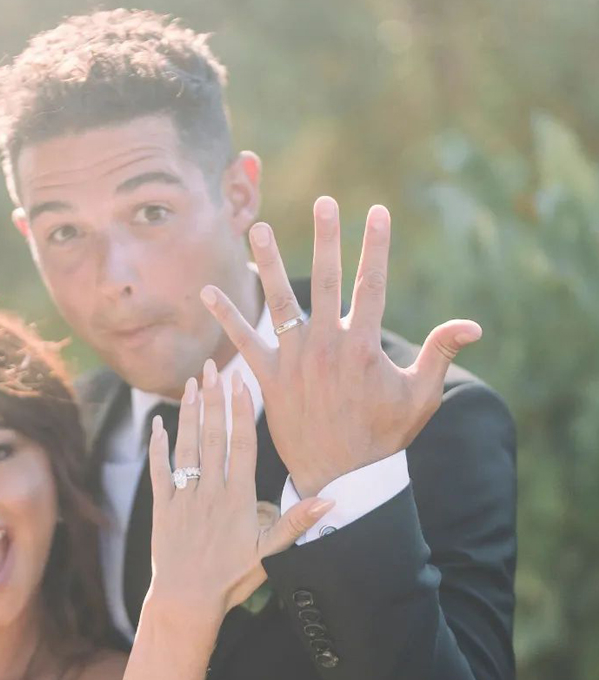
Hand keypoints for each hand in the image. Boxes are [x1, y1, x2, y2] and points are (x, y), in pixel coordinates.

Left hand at [145, 360, 332, 625]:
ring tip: (191, 383)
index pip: (241, 446)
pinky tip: (157, 424)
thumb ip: (296, 523)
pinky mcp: (162, 508)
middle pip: (212, 437)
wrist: (186, 599)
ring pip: (186, 448)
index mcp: (237, 499)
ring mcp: (183, 497)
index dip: (241, 412)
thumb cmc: (230, 579)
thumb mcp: (269, 554)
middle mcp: (209, 492)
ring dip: (187, 413)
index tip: (241, 383)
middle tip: (213, 367)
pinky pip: (159, 471)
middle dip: (212, 399)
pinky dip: (157, 446)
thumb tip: (330, 499)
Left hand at [201, 198, 481, 497]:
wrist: (340, 477)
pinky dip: (226, 316)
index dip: (374, 245)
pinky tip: (208, 291)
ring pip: (278, 303)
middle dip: (326, 239)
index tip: (376, 211)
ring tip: (258, 227)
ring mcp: (294, 362)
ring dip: (267, 263)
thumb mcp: (419, 396)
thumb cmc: (383, 437)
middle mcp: (325, 347)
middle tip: (324, 202)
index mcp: (362, 345)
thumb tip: (472, 325)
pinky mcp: (268, 380)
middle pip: (324, 280)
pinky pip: (243, 343)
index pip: (371, 283)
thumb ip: (440, 354)